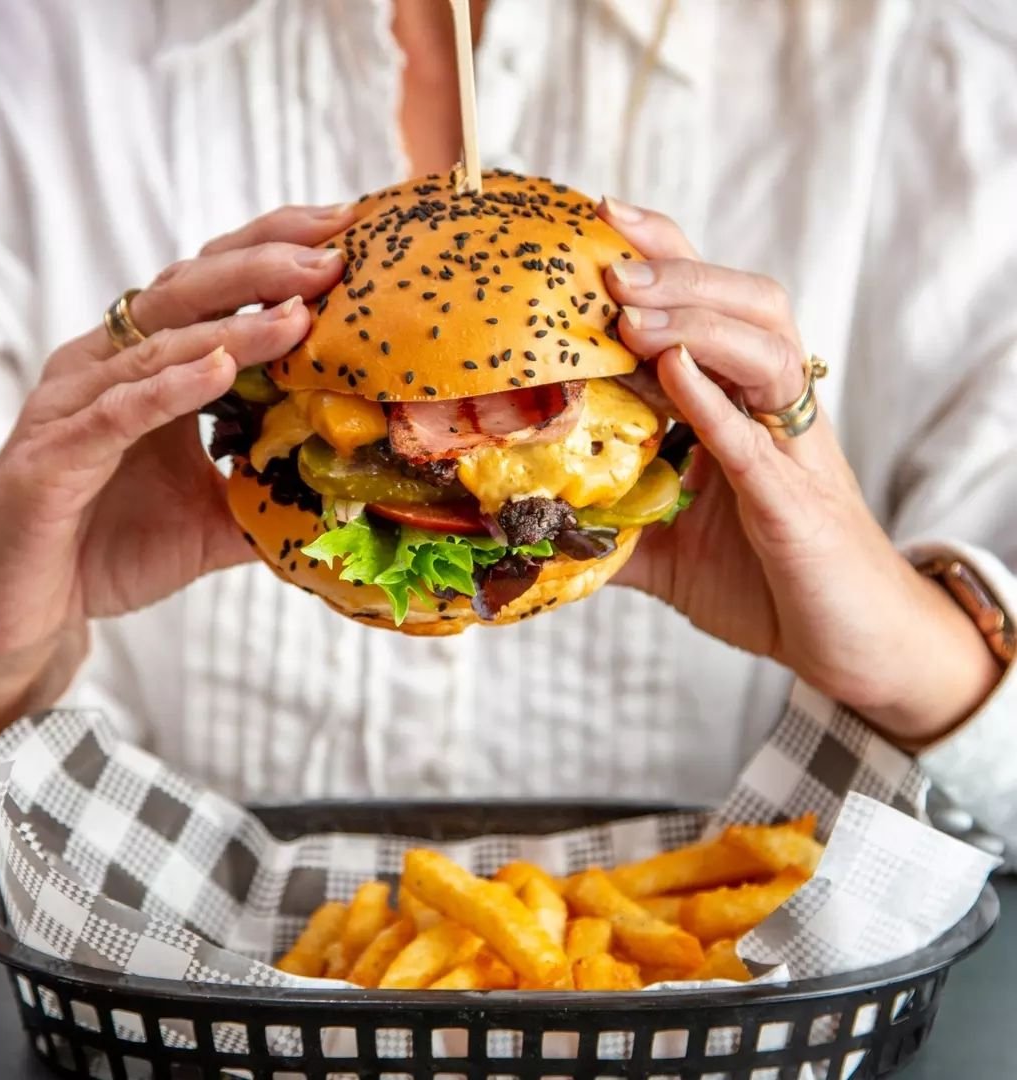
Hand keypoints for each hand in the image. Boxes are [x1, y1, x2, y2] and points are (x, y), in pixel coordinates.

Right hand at [0, 203, 355, 733]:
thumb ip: (272, 491)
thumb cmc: (111, 549)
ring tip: (298, 310)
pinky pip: (116, 411)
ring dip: (234, 326)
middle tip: (334, 253)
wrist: (27, 612)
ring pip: (158, 344)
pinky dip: (169, 387)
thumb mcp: (213, 518)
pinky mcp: (53, 455)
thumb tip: (355, 493)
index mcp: (146, 367)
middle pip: (188, 290)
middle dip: (264, 266)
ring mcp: (75, 404)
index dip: (272, 254)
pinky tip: (220, 369)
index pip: (213, 290)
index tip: (345, 234)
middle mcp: (108, 367)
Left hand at [597, 197, 999, 745]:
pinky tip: (675, 372)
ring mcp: (792, 450)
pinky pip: (757, 437)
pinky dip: (715, 401)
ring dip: (697, 323)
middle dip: (679, 273)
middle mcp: (774, 410)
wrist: (844, 642)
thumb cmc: (765, 583)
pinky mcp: (795, 500)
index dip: (666, 255)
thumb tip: (530, 523)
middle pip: (747, 304)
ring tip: (629, 314)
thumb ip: (609, 526)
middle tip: (607, 265)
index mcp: (743, 406)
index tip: (602, 218)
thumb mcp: (667, 551)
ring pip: (765, 351)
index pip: (710, 307)